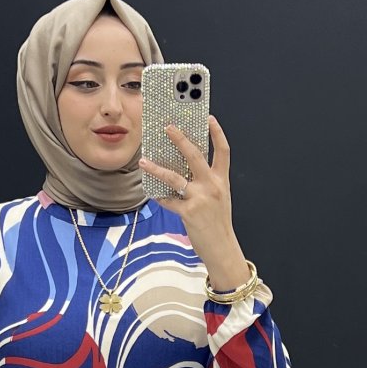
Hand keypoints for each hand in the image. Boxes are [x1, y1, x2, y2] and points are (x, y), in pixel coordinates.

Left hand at [139, 115, 248, 289]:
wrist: (223, 249)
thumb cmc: (219, 225)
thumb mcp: (219, 199)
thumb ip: (206, 183)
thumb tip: (187, 172)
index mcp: (221, 181)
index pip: (223, 151)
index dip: (217, 133)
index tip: (209, 118)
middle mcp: (212, 186)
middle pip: (195, 155)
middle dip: (180, 139)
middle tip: (168, 127)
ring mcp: (200, 199)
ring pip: (175, 177)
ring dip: (157, 168)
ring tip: (144, 161)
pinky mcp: (189, 213)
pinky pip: (169, 201)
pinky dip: (159, 197)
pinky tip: (151, 192)